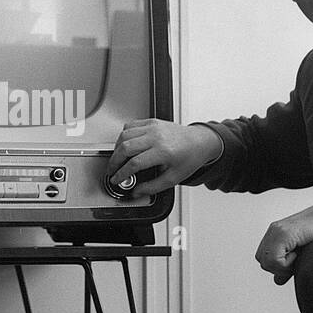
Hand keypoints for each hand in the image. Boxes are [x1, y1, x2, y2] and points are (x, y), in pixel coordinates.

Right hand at [106, 119, 223, 193]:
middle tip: (112, 170)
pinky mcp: (151, 121)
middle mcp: (157, 137)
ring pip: (125, 135)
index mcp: (163, 151)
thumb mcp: (173, 178)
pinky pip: (130, 126)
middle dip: (114, 161)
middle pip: (126, 147)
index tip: (116, 179)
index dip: (122, 173)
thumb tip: (136, 191)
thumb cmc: (189, 158)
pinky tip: (124, 145)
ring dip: (117, 148)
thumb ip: (153, 187)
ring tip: (117, 159)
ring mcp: (153, 127)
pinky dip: (123, 136)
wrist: (200, 141)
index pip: (135, 163)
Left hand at [255, 202, 312, 284]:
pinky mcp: (283, 233)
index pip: (264, 259)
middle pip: (263, 261)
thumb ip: (287, 265)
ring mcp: (277, 230)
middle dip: (279, 267)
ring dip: (284, 265)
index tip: (295, 258)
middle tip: (297, 257)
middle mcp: (273, 231)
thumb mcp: (302, 252)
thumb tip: (277, 280)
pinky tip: (299, 252)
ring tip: (299, 254)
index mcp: (275, 233)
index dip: (278, 266)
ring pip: (267, 262)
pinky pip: (275, 260)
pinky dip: (287, 263)